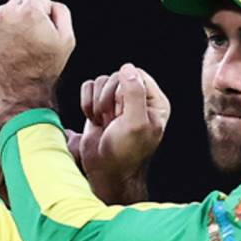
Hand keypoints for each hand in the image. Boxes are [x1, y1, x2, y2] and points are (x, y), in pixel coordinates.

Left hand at [0, 0, 75, 125]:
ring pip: (3, 12)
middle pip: (19, 2)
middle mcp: (7, 13)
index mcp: (30, 10)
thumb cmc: (44, 69)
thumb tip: (49, 5)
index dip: (44, 13)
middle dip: (25, 16)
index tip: (42, 28)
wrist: (19, 93)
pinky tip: (4, 49)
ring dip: (9, 23)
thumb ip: (60, 12)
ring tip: (16, 46)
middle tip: (29, 39)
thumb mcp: (67, 39)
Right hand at [67, 63, 168, 202]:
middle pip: (116, 77)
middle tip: (111, 121)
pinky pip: (88, 88)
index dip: (123, 90)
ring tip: (103, 123)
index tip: (121, 112)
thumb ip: (134, 93)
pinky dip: (86, 103)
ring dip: (96, 103)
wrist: (105, 172)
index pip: (137, 75)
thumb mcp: (136, 123)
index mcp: (154, 102)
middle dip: (107, 98)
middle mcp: (137, 100)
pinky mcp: (99, 107)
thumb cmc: (125, 153)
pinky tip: (93, 121)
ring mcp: (117, 103)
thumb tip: (127, 68)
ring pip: (100, 82)